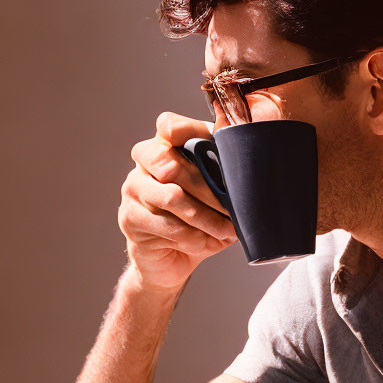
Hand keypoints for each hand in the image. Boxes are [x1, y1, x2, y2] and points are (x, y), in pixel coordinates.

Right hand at [118, 112, 236, 290]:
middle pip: (173, 165)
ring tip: (228, 231)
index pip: (168, 125)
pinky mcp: (130, 218)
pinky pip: (167, 225)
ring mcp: (133, 188)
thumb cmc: (199, 216)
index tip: (210, 140)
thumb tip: (251, 164)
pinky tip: (208, 242)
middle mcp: (145, 162)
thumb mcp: (216, 191)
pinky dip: (194, 237)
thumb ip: (224, 173)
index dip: (186, 129)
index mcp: (167, 145)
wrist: (173, 257)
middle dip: (208, 190)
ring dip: (207, 218)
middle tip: (233, 209)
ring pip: (172, 198)